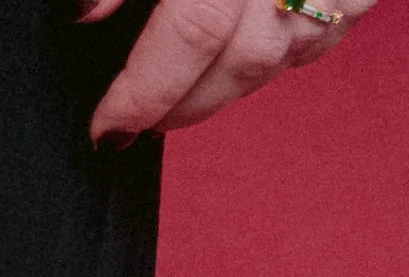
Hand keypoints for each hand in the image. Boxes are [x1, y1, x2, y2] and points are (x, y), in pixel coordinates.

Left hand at [83, 0, 377, 142]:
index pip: (191, 37)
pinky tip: (245, 56)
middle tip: (139, 119)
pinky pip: (323, 34)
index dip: (143, 92)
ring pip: (282, 55)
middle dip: (182, 104)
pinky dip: (281, 53)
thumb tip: (85, 15)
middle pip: (243, 61)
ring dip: (227, 85)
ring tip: (183, 93)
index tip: (107, 129)